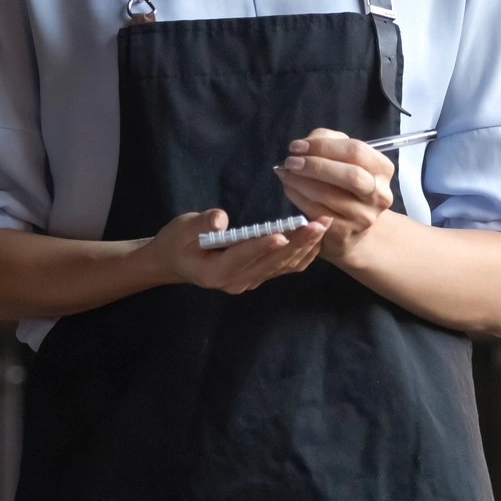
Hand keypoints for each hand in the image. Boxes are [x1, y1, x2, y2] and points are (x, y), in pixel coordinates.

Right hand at [141, 208, 330, 294]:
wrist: (176, 261)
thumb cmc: (178, 242)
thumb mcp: (181, 228)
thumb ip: (201, 223)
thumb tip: (220, 219)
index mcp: (216, 272)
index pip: (242, 257)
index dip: (262, 245)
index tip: (283, 233)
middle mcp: (237, 282)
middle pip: (271, 262)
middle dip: (297, 242)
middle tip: (318, 222)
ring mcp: (251, 281)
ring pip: (283, 265)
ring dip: (305, 246)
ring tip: (323, 225)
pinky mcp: (260, 276)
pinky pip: (286, 267)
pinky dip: (304, 253)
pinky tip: (317, 238)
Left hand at [275, 128, 392, 262]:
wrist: (353, 226)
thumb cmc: (346, 184)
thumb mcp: (343, 158)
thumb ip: (328, 142)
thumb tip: (304, 145)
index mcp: (382, 169)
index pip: (356, 151)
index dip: (323, 146)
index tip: (297, 146)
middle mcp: (379, 194)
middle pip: (350, 175)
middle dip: (315, 165)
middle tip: (290, 162)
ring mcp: (363, 216)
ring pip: (329, 195)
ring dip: (300, 181)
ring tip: (285, 173)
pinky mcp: (344, 232)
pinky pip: (316, 211)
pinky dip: (298, 197)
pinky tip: (290, 188)